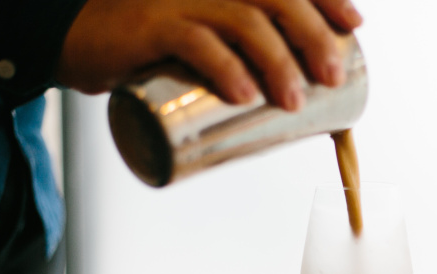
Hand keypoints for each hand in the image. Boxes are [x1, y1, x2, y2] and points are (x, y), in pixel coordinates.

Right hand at [56, 0, 362, 108]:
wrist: (82, 37)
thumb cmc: (157, 45)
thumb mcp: (207, 35)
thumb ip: (246, 50)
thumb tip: (305, 95)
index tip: (354, 25)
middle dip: (312, 34)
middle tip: (333, 76)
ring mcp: (179, 1)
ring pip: (242, 21)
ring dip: (277, 61)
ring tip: (295, 100)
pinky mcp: (149, 27)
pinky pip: (194, 44)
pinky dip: (224, 69)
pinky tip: (245, 96)